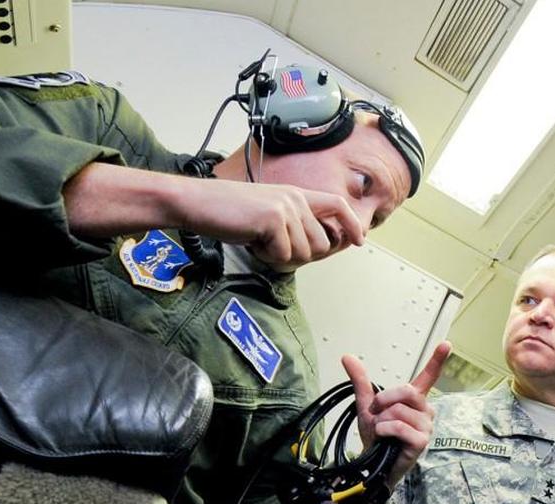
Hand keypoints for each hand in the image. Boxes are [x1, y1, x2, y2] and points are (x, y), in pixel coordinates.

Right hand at [175, 180, 365, 269]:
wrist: (195, 203)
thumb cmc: (227, 212)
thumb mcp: (267, 214)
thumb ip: (293, 224)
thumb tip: (317, 247)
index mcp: (295, 194)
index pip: (337, 205)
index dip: (351, 224)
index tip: (359, 241)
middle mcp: (295, 198)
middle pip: (321, 244)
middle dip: (300, 255)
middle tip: (273, 249)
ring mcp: (286, 207)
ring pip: (303, 252)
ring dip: (280, 256)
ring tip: (258, 241)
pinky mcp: (273, 219)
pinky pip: (283, 255)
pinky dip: (266, 257)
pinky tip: (250, 242)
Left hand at [341, 342, 451, 488]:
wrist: (373, 463)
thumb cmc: (377, 435)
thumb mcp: (367, 405)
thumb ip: (361, 381)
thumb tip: (347, 356)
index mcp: (415, 400)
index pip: (429, 376)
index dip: (437, 360)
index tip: (446, 344)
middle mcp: (425, 411)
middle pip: (407, 391)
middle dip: (384, 400)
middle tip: (376, 413)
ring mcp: (426, 426)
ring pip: (399, 410)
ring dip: (381, 420)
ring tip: (382, 431)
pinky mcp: (421, 441)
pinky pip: (399, 426)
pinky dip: (384, 430)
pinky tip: (383, 438)